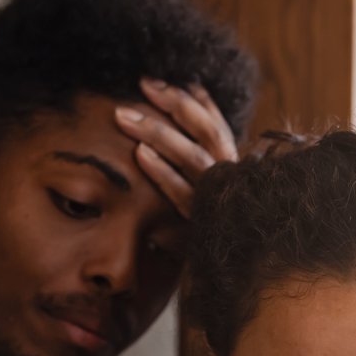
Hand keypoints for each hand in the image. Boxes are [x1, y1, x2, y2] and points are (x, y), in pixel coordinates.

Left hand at [114, 78, 238, 216]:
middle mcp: (231, 177)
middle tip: (142, 85)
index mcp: (232, 164)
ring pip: (193, 156)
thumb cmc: (210, 225)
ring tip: (123, 116)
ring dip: (158, 132)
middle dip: (175, 104)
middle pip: (206, 131)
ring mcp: (219, 199)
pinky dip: (162, 172)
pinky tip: (139, 154)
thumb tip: (190, 103)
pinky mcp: (204, 223)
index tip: (155, 82)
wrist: (227, 273)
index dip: (189, 98)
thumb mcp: (207, 186)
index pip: (214, 122)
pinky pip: (182, 193)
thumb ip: (198, 152)